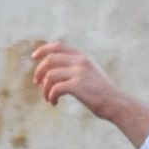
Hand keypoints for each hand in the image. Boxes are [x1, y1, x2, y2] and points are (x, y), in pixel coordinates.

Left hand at [31, 42, 148, 147]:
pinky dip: (51, 96)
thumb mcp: (90, 74)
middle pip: (50, 60)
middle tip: (37, 83)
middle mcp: (80, 61)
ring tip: (48, 98)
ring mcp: (79, 73)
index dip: (43, 49)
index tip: (34, 57)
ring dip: (45, 89)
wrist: (115, 103)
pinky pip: (55, 88)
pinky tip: (54, 103)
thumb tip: (54, 73)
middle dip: (40, 71)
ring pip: (50, 76)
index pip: (58, 46)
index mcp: (83, 57)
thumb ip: (76, 69)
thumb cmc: (102, 93)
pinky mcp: (78, 85)